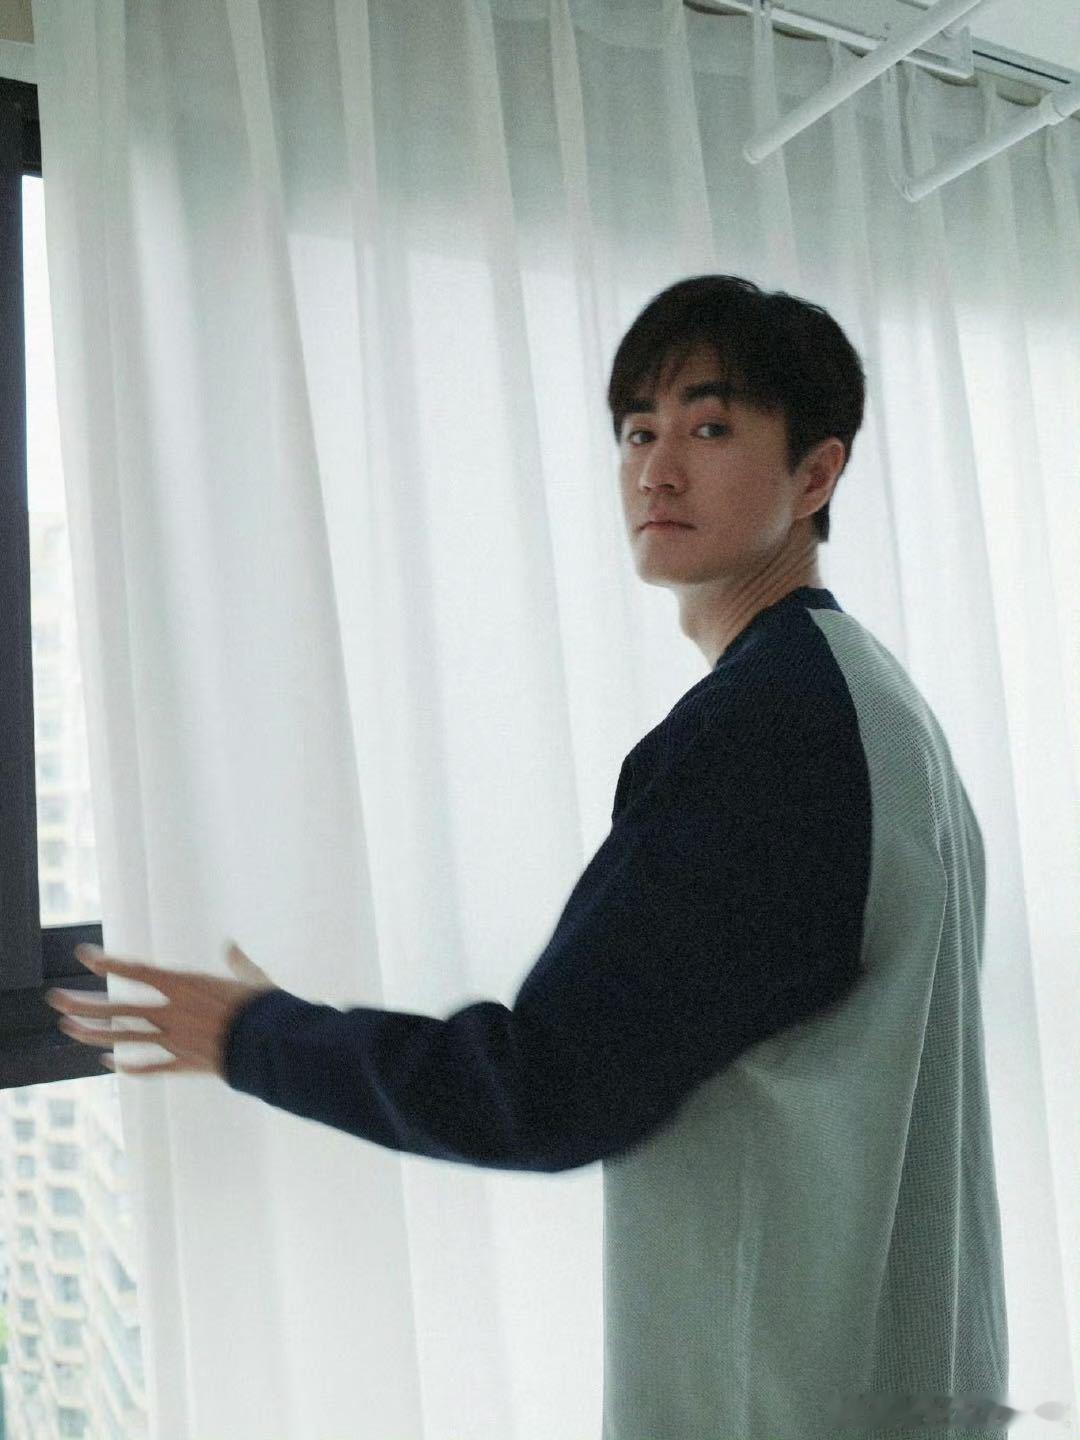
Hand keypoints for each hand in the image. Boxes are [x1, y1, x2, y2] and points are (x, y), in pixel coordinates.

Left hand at [45, 941, 279, 1077]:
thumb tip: (231, 947)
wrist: (272, 1045)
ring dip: (93, 1034)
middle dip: (84, 1004)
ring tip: (68, 1029)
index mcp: (186, 985)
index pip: (138, 971)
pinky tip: (110, 1064)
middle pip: (118, 1008)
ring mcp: (174, 1039)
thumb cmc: (265, 1007)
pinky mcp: (184, 1063)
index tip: (85, 956)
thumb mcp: (251, 979)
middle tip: (55, 1000)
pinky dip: (129, 1066)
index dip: (110, 963)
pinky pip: (149, 1067)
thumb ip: (237, 963)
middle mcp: (172, 1012)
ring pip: (124, 1038)